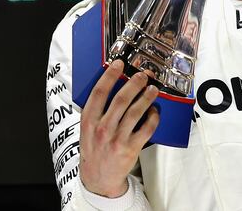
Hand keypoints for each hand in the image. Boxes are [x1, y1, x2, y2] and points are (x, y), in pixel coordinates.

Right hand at [79, 59, 159, 197]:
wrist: (98, 178)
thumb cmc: (94, 149)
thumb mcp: (86, 128)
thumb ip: (95, 110)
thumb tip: (110, 84)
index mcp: (88, 121)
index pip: (98, 93)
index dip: (109, 76)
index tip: (119, 64)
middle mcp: (102, 129)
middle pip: (120, 100)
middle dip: (134, 84)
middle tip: (143, 75)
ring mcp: (117, 139)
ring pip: (135, 112)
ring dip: (146, 97)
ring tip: (153, 89)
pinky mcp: (130, 148)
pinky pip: (146, 129)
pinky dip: (152, 117)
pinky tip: (154, 111)